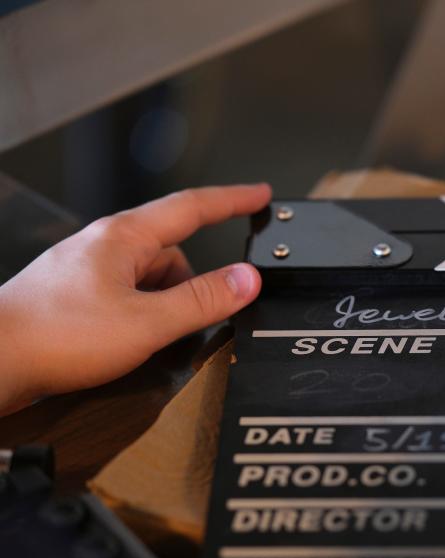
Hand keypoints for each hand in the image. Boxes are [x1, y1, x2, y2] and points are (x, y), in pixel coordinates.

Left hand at [0, 184, 270, 414]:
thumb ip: (203, 300)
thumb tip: (247, 279)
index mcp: (124, 237)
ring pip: (148, 279)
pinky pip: (126, 297)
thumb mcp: (147, 321)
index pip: (192, 207)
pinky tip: (131, 344)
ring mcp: (86, 271)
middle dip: (193, 285)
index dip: (233, 201)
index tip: (259, 196)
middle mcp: (104, 247)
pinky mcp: (74, 298)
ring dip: (164, 306)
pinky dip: (141, 317)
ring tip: (154, 340)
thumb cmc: (55, 335)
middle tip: (204, 317)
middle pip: (172, 253)